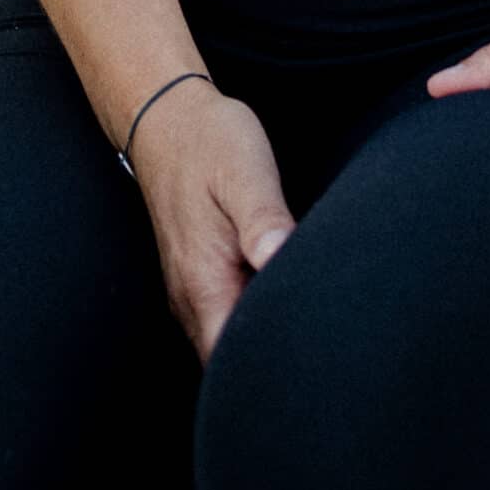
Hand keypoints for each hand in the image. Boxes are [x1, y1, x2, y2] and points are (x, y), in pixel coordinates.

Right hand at [126, 80, 298, 364]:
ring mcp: (189, 289)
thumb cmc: (208, 142)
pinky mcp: (195, 276)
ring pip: (224, 341)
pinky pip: (221, 318)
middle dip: (271, 364)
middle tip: (324, 350)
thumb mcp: (244, 172)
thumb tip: (279, 257)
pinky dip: (250, 319)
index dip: (271, 371)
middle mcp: (190, 297)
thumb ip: (263, 219)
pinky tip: (282, 300)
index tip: (313, 361)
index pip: (231, 361)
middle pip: (227, 362)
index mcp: (203, 282)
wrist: (166, 117)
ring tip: (309, 329)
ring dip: (260, 340)